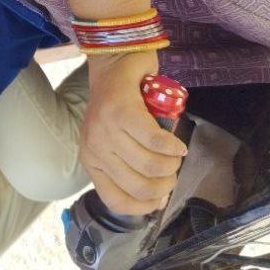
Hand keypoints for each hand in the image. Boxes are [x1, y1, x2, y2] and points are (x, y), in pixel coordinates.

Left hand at [79, 51, 186, 214]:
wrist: (114, 63)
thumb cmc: (119, 106)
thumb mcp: (116, 143)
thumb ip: (129, 169)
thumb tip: (157, 200)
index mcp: (91, 162)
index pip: (116, 201)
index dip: (144, 206)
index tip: (161, 197)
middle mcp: (94, 149)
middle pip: (139, 187)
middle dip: (165, 184)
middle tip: (173, 170)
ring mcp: (105, 131)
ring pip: (150, 166)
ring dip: (172, 164)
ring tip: (176, 153)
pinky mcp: (121, 112)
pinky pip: (156, 142)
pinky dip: (173, 145)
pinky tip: (178, 143)